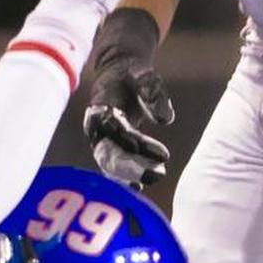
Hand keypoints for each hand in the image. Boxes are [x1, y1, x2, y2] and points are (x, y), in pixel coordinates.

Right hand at [83, 8, 172, 188]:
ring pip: (110, 165)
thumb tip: (166, 119)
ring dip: (130, 175)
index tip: (164, 154)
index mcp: (100, 110)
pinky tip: (139, 188)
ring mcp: (99, 141)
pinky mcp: (107, 148)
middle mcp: (96, 129)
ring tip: (155, 178)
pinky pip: (112, 168)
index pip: (118, 131)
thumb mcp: (144, 75)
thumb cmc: (131, 74)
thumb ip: (153, 93)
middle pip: (110, 154)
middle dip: (133, 167)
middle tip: (159, 173)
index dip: (140, 143)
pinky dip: (124, 178)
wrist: (117, 73)